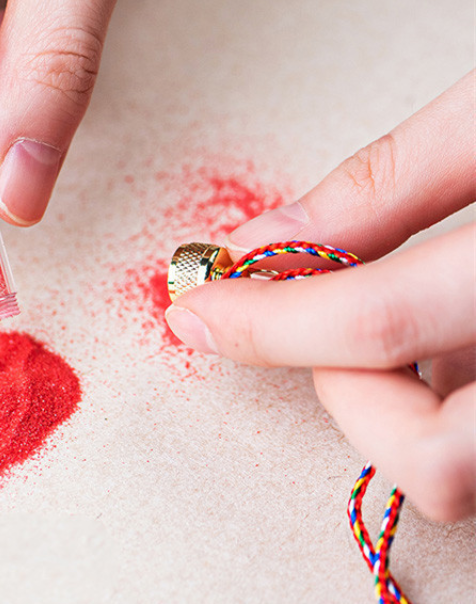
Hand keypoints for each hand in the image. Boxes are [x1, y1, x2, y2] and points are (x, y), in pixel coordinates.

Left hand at [165, 71, 475, 521]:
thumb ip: (385, 185)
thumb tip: (270, 239)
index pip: (376, 324)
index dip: (265, 320)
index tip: (200, 308)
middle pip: (432, 458)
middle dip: (341, 385)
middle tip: (311, 310)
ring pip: (465, 465)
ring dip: (394, 400)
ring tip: (385, 310)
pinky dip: (447, 394)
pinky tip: (448, 329)